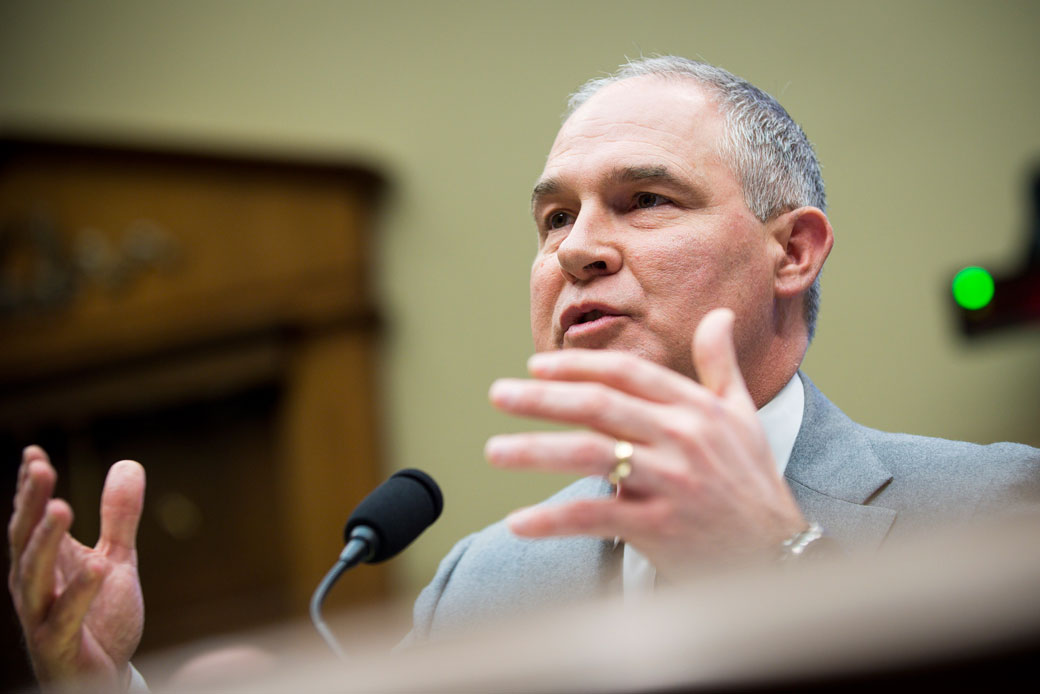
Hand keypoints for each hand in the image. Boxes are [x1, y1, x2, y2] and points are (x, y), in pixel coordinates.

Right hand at [8, 446, 144, 691]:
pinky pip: (64, 618)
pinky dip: (79, 593)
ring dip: (45, 541)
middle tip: (40, 468)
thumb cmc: (99, 617)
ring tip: (63, 507)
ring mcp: (41, 616)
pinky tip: (98, 567)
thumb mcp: (115, 557)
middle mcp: (34, 587)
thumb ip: (119, 516)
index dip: (30, 488)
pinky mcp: (59, 644)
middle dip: (31, 504)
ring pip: (33, 575)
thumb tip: (129, 463)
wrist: (101, 678)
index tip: (33, 453)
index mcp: (44, 563)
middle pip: (25, 540)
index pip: (31, 519)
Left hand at [484, 308, 805, 577]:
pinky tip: (518, 522)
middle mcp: (682, 438)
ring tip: (494, 451)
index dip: (578, 365)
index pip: (627, 374)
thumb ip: (720, 365)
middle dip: (542, 397)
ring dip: (535, 451)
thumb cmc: (752, 482)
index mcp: (695, 408)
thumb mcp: (742, 417)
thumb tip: (719, 315)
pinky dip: (554, 520)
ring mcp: (670, 482)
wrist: (777, 556)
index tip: (534, 365)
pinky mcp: (660, 527)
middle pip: (599, 405)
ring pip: (590, 454)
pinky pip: (596, 518)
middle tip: (498, 394)